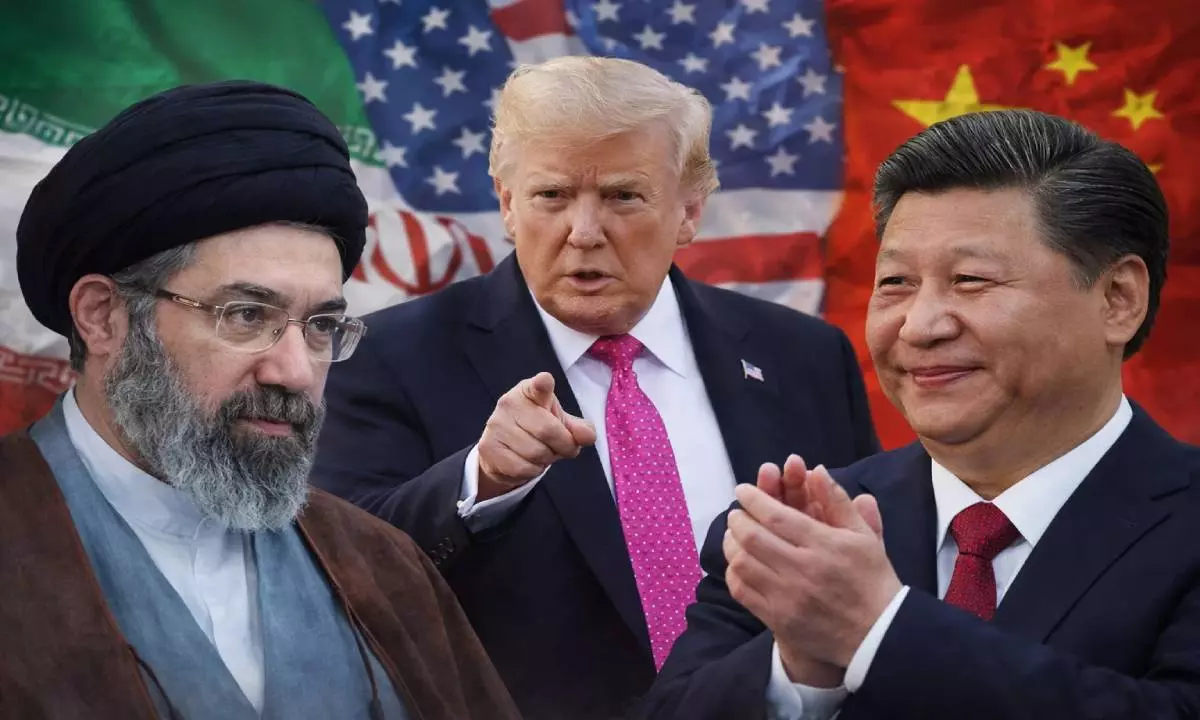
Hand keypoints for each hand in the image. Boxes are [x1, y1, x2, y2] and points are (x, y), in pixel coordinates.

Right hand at [477, 372, 596, 500]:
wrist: (503, 451)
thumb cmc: (537, 430)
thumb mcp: (561, 424)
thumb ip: (579, 429)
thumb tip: (588, 436)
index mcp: (530, 391)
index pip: (538, 386)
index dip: (542, 384)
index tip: (545, 381)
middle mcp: (509, 403)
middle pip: (548, 431)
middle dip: (563, 446)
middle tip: (563, 448)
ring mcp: (496, 425)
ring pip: (536, 453)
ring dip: (547, 460)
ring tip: (542, 453)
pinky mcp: (488, 447)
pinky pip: (523, 467)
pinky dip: (532, 470)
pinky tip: (528, 462)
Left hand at [724, 459, 900, 670]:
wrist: (877, 634)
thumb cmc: (871, 580)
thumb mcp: (863, 535)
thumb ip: (837, 501)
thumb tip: (816, 470)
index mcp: (824, 545)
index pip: (776, 516)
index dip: (754, 499)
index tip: (743, 490)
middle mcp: (802, 569)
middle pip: (753, 537)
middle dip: (738, 518)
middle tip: (737, 513)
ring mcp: (787, 597)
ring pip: (743, 562)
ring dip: (732, 543)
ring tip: (734, 534)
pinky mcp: (778, 619)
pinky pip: (743, 591)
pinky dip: (735, 572)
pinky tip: (739, 563)